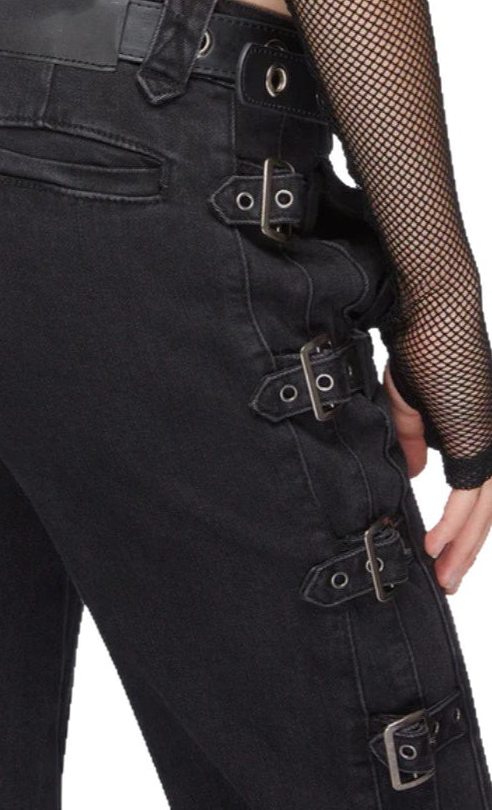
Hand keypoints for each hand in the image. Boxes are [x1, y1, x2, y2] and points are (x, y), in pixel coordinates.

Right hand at [383, 361, 491, 594]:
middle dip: (467, 549)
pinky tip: (437, 544)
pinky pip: (470, 495)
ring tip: (444, 577)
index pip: (478, 491)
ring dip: (465, 548)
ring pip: (486, 510)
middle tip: (447, 580)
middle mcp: (490, 438)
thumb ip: (415, 440)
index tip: (440, 550)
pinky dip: (455, 525)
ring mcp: (488, 438)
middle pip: (488, 509)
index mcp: (477, 430)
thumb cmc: (422, 345)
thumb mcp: (410, 404)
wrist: (432, 314)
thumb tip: (415, 474)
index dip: (463, 526)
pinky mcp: (477, 439)